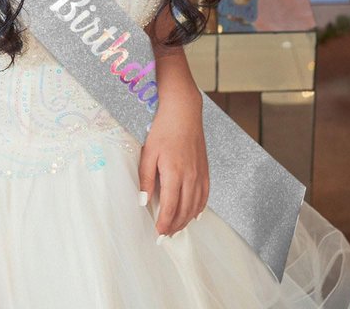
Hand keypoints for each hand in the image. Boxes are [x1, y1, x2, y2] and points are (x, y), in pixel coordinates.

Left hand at [138, 87, 208, 237]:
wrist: (184, 113)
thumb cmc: (163, 130)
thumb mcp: (148, 152)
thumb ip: (145, 178)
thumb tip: (143, 201)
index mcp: (174, 174)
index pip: (170, 207)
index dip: (164, 223)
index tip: (158, 233)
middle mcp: (190, 177)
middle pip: (184, 211)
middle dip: (174, 226)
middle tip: (165, 235)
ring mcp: (200, 175)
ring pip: (195, 206)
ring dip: (186, 221)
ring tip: (176, 228)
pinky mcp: (205, 171)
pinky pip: (204, 196)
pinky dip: (199, 209)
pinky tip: (193, 215)